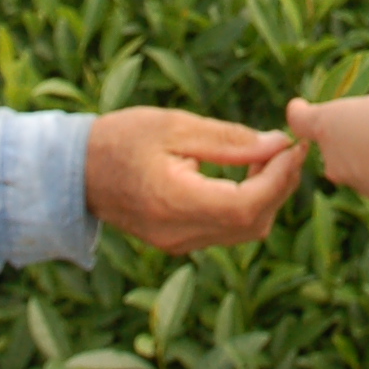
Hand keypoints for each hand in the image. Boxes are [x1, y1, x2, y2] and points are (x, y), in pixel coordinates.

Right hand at [85, 107, 304, 253]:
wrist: (74, 171)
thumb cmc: (121, 138)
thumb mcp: (175, 126)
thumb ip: (228, 140)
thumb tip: (277, 144)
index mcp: (175, 201)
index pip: (246, 205)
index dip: (279, 178)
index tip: (293, 146)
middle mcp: (179, 233)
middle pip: (252, 224)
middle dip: (280, 187)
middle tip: (288, 149)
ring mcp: (177, 243)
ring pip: (243, 232)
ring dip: (266, 198)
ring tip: (269, 158)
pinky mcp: (177, 242)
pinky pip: (226, 231)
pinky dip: (246, 206)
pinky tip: (248, 175)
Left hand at [284, 87, 368, 210]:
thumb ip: (365, 113)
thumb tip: (366, 125)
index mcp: (329, 125)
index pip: (298, 120)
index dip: (300, 111)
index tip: (301, 106)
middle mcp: (333, 158)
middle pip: (331, 144)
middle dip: (347, 135)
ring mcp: (354, 182)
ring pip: (355, 164)